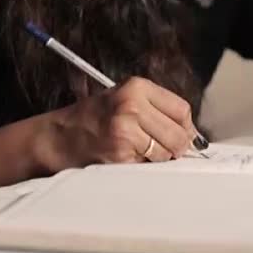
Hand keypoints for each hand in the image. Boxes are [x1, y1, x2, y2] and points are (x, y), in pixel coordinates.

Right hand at [34, 77, 196, 171]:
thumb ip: (157, 110)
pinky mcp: (120, 152)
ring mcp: (125, 129)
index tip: (185, 137)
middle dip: (177, 147)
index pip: (182, 110)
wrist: (59, 137)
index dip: (187, 127)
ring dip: (160, 158)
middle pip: (179, 133)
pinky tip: (126, 157)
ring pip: (167, 151)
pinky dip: (143, 166)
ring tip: (139, 151)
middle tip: (165, 151)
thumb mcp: (125, 100)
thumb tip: (194, 135)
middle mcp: (132, 104)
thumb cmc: (94, 119)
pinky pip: (148, 164)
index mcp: (136, 87)